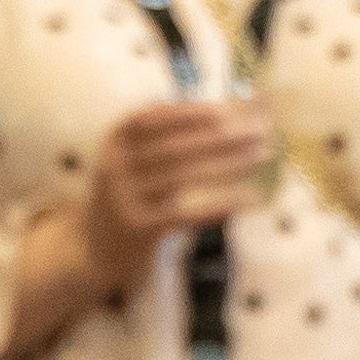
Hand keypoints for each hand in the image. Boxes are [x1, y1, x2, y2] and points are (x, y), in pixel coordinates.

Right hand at [79, 98, 274, 288]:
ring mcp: (124, 199)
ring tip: (259, 157)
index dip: (186, 113)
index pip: (150, 119)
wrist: (100, 252)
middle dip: (219, 138)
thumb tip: (232, 107)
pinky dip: (219, 205)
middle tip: (259, 132)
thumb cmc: (136, 197)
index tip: (222, 110)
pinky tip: (247, 198)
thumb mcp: (141, 163)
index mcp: (115, 142)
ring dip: (226, 165)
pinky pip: (186, 214)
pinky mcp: (139, 229)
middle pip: (173, 148)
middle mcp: (115, 167)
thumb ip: (176, 137)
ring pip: (183, 178)